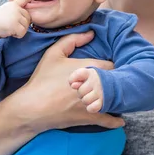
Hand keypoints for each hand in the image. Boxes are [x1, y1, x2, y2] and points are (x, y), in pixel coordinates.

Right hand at [0, 0, 30, 40]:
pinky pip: (22, 33)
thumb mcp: (5, 11)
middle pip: (28, 18)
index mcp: (13, 4)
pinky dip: (17, 35)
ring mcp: (15, 15)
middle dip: (22, 24)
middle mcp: (15, 8)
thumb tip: (27, 16)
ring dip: (19, 30)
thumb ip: (15, 10)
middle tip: (11, 26)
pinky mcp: (15, 24)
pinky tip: (9, 32)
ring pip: (26, 26)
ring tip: (9, 28)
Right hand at [4, 32, 123, 134]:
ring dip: (117, 98)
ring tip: (117, 96)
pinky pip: (109, 121)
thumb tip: (91, 33)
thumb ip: (72, 40)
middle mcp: (95, 85)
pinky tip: (120, 120)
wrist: (33, 106)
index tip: (112, 66)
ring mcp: (94, 102)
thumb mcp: (53, 53)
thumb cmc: (43, 79)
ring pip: (116, 100)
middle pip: (117, 81)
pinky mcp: (89, 117)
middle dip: (117, 80)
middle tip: (116, 80)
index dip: (114, 65)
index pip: (113, 64)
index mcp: (89, 68)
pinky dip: (115, 121)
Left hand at [68, 68, 103, 112]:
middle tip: (88, 91)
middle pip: (80, 91)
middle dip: (81, 93)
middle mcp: (97, 81)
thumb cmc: (96, 81)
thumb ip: (76, 78)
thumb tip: (72, 85)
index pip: (77, 74)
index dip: (73, 80)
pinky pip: (91, 108)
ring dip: (86, 101)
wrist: (115, 86)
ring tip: (91, 97)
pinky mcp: (104, 102)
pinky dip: (91, 108)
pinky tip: (93, 104)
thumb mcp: (87, 75)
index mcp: (91, 72)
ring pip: (85, 100)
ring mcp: (101, 92)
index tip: (77, 82)